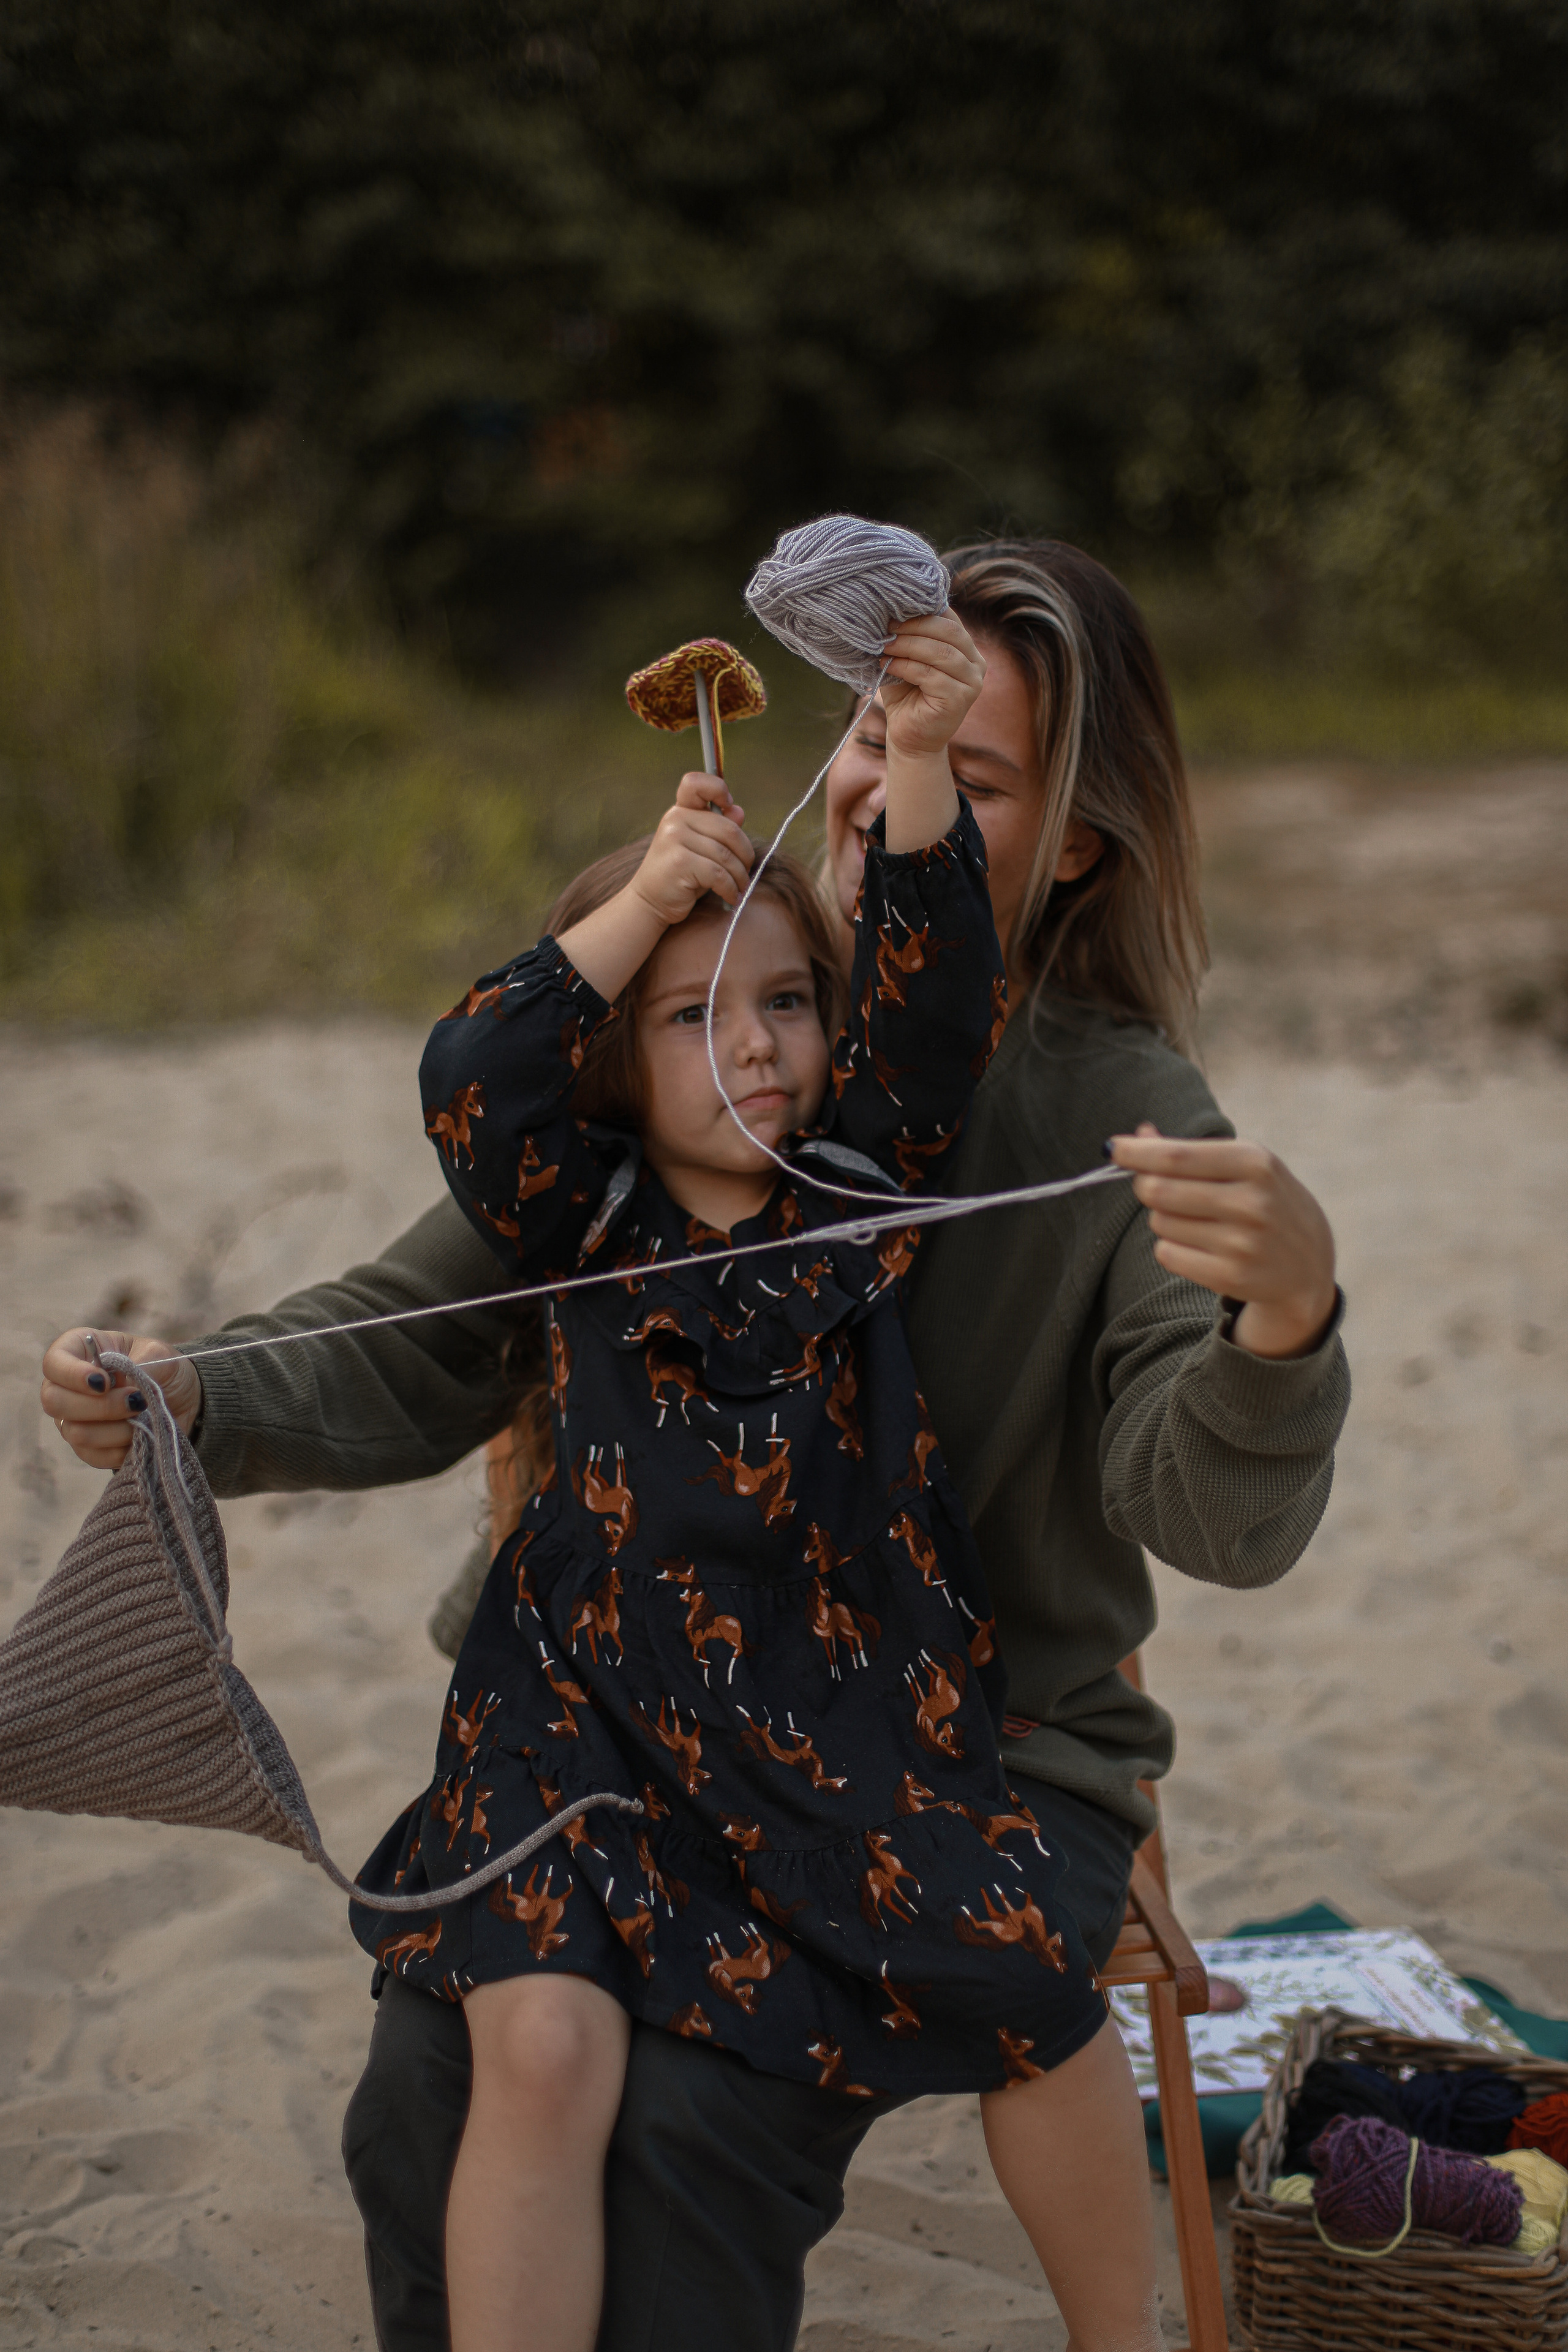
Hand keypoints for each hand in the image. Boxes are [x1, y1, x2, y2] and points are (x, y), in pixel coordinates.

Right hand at [39, 1327, 202, 1471]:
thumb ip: (143, 1365)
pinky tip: (140, 1434)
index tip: (104, 1381)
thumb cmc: (163, 1367)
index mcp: (78, 1352)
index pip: (53, 1362)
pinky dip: (121, 1448)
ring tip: (144, 1417)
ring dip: (116, 1429)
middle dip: (99, 1406)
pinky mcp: (88, 1447)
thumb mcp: (159, 1355)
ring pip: (75, 1432)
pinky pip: (93, 1455)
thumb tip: (129, 1389)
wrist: (181, 1398)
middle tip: (135, 1401)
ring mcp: (74, 1419)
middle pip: (54, 1401)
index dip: (73, 1374)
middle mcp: (68, 1387)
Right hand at [630, 776, 754, 924]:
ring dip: (739, 877)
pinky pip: (718, 874)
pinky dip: (730, 889)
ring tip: (740, 888)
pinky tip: (731, 897)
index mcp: (680, 811)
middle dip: (745, 855)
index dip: (718, 788)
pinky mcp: (680, 862)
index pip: (695, 783)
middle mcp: (676, 820)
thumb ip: (719, 829)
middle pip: (729, 830)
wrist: (650, 902)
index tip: (729, 807)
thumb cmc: (681, 874)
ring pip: (726, 855)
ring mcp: (675, 839)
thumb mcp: (701, 849)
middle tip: (745, 873)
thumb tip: (739, 811)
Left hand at [879, 611, 986, 764]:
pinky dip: (906, 667)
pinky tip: (888, 666)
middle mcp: (976, 663)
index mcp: (967, 649)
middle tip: (888, 628)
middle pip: (949, 631)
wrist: (910, 738)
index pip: (950, 619)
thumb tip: (893, 607)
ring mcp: (972, 682)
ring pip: (941, 652)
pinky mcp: (960, 699)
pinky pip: (931, 675)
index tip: (895, 611)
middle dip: (915, 626)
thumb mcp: (908, 658)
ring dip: (908, 645)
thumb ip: (910, 636)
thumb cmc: (907, 695)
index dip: (923, 610)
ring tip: (885, 647)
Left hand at [1108, 1126, 1337, 1359]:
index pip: (1177, 1156)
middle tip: (1155, 1186)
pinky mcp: (1231, 1277)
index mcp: (1255, 1163)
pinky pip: (1166, 1254)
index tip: (1112, 1148)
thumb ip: (1189, 1151)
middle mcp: (1252, 1202)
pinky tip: (1198, 1246)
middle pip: (1159, 1190)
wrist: (1309, 1263)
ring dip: (1163, 1218)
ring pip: (1160, 1222)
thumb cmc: (1265, 1201)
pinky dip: (1170, 1247)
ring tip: (1196, 1220)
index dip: (1137, 1153)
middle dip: (1146, 1186)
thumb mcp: (1242, 1165)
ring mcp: (1243, 1243)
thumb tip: (1138, 1135)